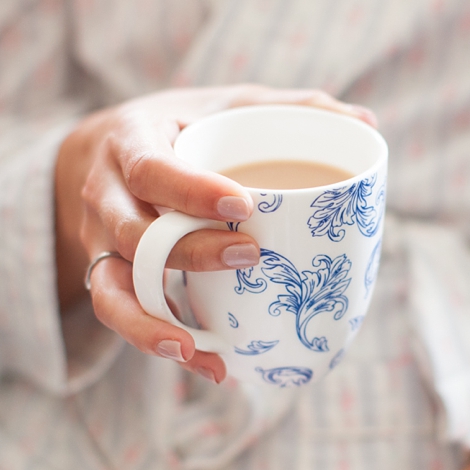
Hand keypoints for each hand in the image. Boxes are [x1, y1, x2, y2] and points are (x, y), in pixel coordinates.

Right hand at [54, 84, 375, 382]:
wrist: (108, 151)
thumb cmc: (184, 126)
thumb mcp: (228, 103)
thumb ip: (292, 107)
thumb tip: (367, 119)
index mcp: (131, 141)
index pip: (151, 168)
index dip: (191, 191)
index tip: (243, 205)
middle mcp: (105, 193)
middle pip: (135, 233)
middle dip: (190, 252)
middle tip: (251, 255)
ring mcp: (101, 240)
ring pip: (115, 289)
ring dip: (155, 321)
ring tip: (198, 347)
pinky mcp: (109, 276)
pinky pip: (122, 316)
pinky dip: (158, 344)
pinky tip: (210, 366)